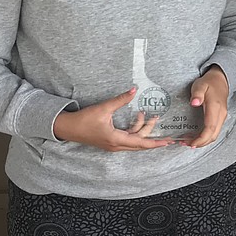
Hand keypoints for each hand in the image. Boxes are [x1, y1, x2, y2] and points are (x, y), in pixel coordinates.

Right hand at [53, 88, 173, 151]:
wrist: (67, 128)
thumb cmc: (83, 120)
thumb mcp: (104, 108)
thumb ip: (121, 100)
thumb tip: (134, 90)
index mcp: (116, 139)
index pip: (141, 143)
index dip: (155, 143)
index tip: (168, 142)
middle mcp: (116, 145)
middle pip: (139, 142)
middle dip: (151, 131)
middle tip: (157, 119)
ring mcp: (113, 145)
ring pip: (134, 140)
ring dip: (142, 129)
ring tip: (147, 115)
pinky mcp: (110, 142)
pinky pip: (128, 139)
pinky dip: (134, 130)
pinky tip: (137, 118)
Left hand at [186, 66, 229, 148]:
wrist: (221, 79)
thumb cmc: (209, 82)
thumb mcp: (200, 85)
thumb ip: (197, 94)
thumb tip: (194, 103)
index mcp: (215, 107)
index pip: (210, 128)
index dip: (201, 138)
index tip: (191, 143)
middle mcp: (221, 114)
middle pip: (213, 135)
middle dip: (200, 143)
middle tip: (186, 144)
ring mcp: (222, 117)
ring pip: (214, 135)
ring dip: (203, 141)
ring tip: (190, 142)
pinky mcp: (220, 118)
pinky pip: (214, 131)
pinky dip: (206, 137)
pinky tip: (197, 137)